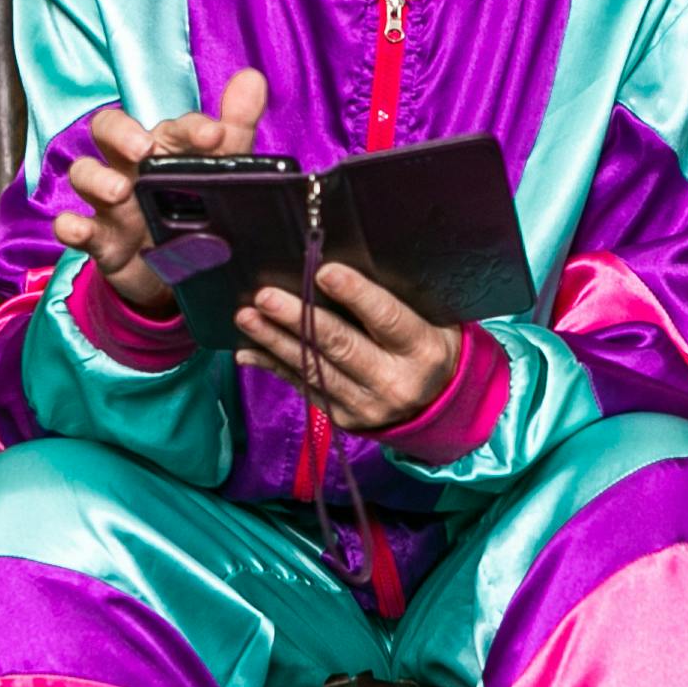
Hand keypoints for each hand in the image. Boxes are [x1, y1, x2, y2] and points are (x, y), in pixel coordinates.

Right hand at [53, 68, 267, 311]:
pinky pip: (71, 226)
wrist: (186, 273)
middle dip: (121, 133)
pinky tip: (76, 228)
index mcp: (165, 148)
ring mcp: (111, 203)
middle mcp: (132, 167)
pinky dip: (69, 226)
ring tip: (121, 191)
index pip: (169, 125)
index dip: (190, 127)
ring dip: (97, 178)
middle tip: (144, 148)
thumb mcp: (223, 172)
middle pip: (109, 129)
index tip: (213, 136)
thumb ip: (236, 127)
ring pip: (84, 174)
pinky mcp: (100, 240)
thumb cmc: (200, 209)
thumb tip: (251, 78)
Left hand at [236, 262, 462, 433]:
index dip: (355, 294)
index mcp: (422, 349)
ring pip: (315, 369)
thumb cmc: (428, 345)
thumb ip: (393, 301)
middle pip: (341, 346)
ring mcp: (367, 405)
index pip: (386, 318)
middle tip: (266, 296)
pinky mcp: (344, 418)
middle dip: (299, 319)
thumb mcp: (430, 320)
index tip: (323, 271)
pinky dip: (274, 367)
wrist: (441, 405)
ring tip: (246, 317)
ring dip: (275, 342)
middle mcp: (394, 382)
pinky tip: (248, 351)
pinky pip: (305, 387)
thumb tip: (335, 268)